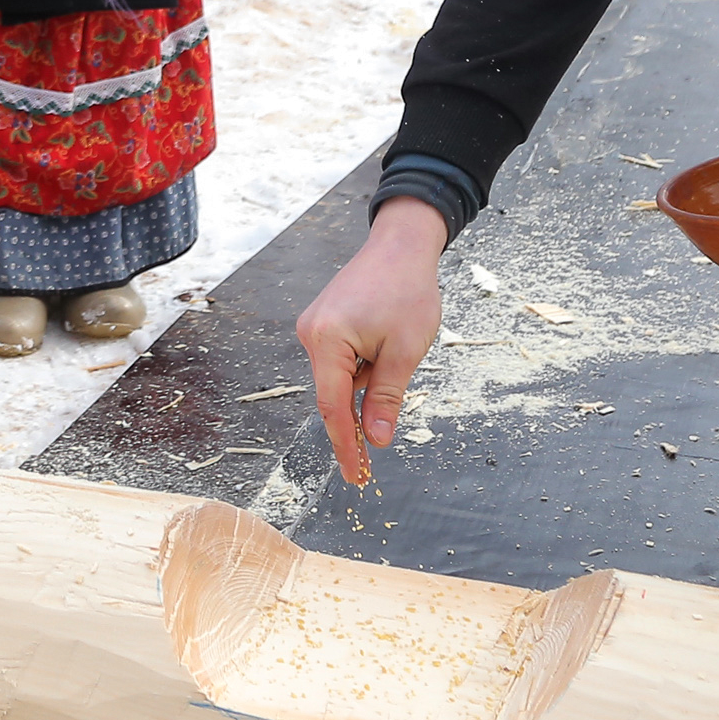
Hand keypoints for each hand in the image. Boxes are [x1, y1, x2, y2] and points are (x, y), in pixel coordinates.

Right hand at [296, 197, 445, 484]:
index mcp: (326, 340)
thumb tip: (375, 439)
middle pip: (334, 393)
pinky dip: (363, 366)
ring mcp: (315, 325)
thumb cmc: (408, 290)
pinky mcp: (325, 321)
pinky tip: (386, 344)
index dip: (345, 446)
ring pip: (341, 377)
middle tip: (379, 450)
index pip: (333, 408)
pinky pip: (342, 359)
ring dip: (368, 381)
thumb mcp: (404, 351)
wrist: (402, 243)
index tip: (356, 476)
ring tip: (398, 347)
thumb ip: (386, 397)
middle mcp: (311, 333)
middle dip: (359, 414)